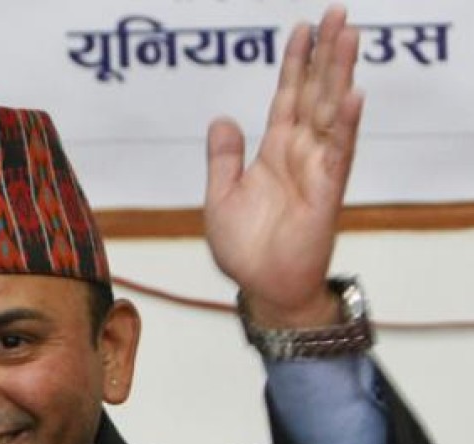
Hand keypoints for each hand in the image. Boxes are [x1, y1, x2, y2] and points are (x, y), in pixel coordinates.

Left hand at [204, 5, 362, 327]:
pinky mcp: (327, 192)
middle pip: (315, 93)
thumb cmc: (244, 248)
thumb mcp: (220, 196)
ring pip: (331, 112)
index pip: (287, 97)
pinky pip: (338, 153)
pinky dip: (346, 124)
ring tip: (347, 35)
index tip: (300, 28)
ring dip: (339, 74)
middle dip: (324, 54)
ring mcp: (316, 169)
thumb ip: (223, 158)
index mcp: (273, 152)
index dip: (294, 63)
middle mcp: (299, 153)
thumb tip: (222, 119)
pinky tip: (352, 94)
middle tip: (336, 12)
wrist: (261, 287)